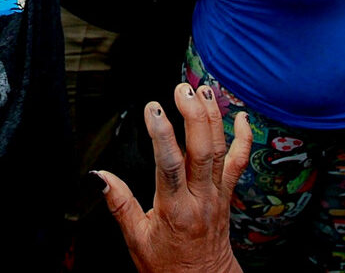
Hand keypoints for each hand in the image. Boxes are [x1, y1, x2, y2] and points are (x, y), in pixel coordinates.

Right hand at [98, 83, 250, 272]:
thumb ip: (120, 204)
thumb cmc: (168, 266)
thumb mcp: (136, 240)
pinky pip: (239, 164)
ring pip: (221, 151)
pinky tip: (242, 117)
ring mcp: (218, 196)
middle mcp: (200, 200)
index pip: (169, 165)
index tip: (152, 109)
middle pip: (202, 151)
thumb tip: (100, 176)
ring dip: (214, 118)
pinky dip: (244, 139)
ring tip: (204, 90)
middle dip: (194, 115)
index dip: (161, 134)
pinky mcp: (227, 195)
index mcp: (174, 210)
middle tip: (182, 89)